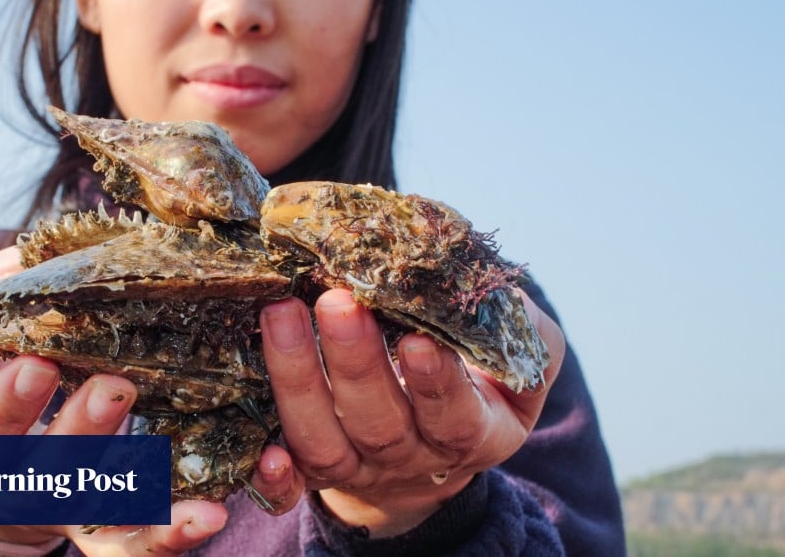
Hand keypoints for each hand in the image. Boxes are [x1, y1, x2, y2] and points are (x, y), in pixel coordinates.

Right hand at [0, 246, 287, 554]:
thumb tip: (20, 260)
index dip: (11, 400)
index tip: (38, 363)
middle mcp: (20, 484)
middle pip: (51, 473)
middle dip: (81, 431)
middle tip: (116, 388)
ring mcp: (69, 510)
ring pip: (102, 521)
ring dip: (145, 506)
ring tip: (191, 492)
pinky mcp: (110, 527)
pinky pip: (137, 545)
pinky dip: (172, 535)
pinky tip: (213, 516)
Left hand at [259, 288, 565, 537]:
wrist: (435, 442)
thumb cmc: (477, 379)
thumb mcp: (517, 363)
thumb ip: (524, 333)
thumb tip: (504, 296)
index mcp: (474, 433)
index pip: (455, 415)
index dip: (437, 384)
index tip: (419, 339)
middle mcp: (413, 458)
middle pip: (379, 423)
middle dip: (356, 361)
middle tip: (336, 301)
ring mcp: (359, 468)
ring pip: (324, 440)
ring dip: (298, 379)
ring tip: (280, 313)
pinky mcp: (315, 474)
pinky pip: (291, 489)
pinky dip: (273, 478)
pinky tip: (260, 452)